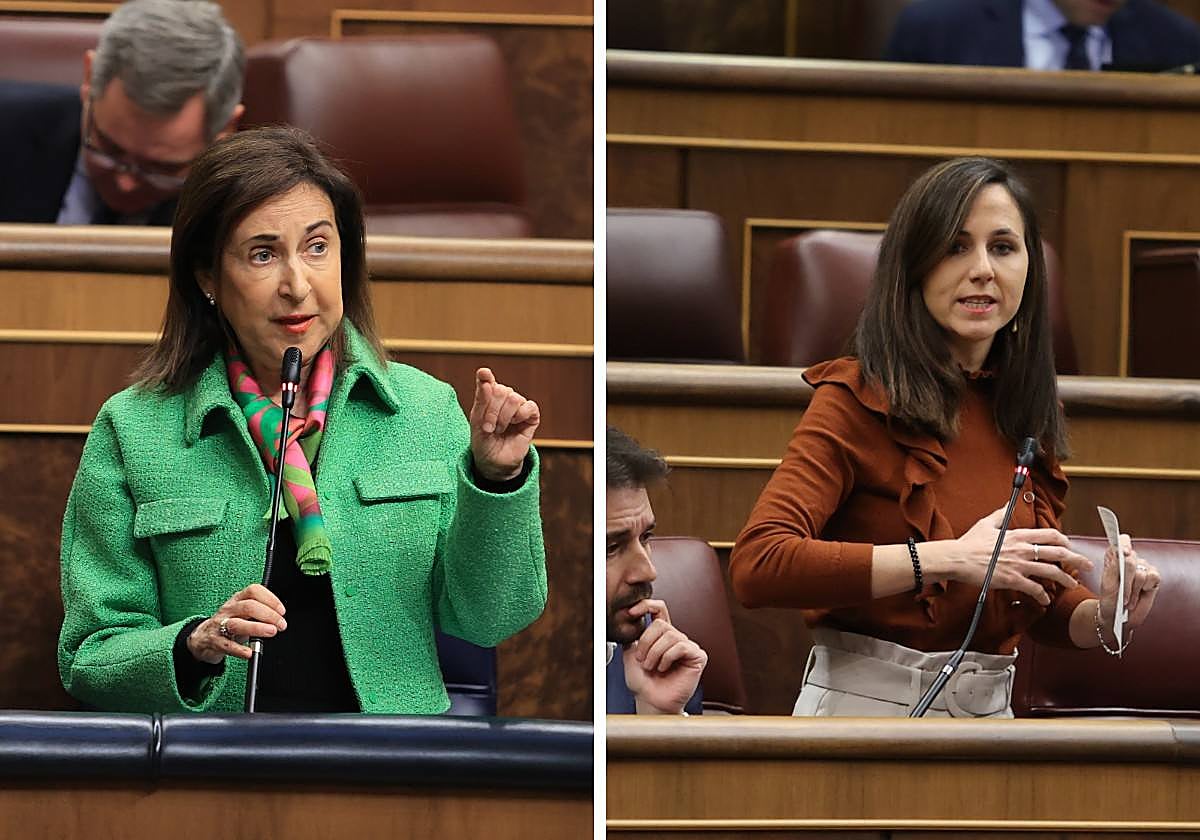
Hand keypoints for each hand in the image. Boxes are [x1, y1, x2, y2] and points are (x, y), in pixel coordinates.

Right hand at [186, 584, 286, 664]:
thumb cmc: (229, 623)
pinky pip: (227, 645)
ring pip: (237, 624)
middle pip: (248, 606)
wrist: (203, 637)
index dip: (270, 599)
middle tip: (281, 625)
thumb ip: (259, 614)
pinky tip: (249, 652)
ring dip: (257, 628)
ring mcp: (219, 624)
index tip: (282, 611)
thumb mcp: (243, 613)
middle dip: (268, 615)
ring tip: (271, 632)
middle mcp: (228, 609)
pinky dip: (239, 649)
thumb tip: (279, 620)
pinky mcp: (214, 641)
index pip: (254, 591)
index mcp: (237, 599)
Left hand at [468, 368, 539, 481]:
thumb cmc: (483, 441)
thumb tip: (485, 373)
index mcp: (488, 397)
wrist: (495, 462)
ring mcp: (518, 406)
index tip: (484, 374)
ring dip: (504, 417)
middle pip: (501, 390)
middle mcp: (504, 398)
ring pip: (514, 398)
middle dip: (492, 411)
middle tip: (488, 428)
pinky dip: (520, 415)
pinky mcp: (531, 416)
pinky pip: (529, 406)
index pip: (487, 381)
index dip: (486, 377)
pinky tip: (516, 424)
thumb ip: (481, 398)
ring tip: (500, 430)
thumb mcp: (476, 421)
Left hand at [621, 599, 706, 714]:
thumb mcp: (631, 653)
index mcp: (661, 634)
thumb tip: (630, 618)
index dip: (646, 605)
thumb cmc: (642, 682)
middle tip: (642, 660)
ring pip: (669, 635)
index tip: (631, 612)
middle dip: (646, 643)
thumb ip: (632, 635)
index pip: (659, 609)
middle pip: (661, 624)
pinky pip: (681, 646)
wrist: (650, 700)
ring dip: (655, 653)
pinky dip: (667, 658)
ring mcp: (688, 646)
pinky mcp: (698, 656)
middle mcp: (676, 637)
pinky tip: (664, 668)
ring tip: (652, 667)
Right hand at [933, 506, 1092, 606]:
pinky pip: (1034, 589)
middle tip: (1087, 566)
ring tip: (1072, 585)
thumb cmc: (969, 543)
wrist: (956, 558)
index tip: (1070, 546)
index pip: (1051, 534)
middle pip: (1059, 553)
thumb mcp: (986, 524)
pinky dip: (1043, 596)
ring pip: (1052, 572)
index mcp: (1018, 535)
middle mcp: (1023, 549)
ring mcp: (1019, 565)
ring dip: (1066, 580)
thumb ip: (1000, 515)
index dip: (1065, 540)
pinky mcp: (1012, 580)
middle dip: (1078, 560)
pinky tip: (1045, 600)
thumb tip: (1008, 505)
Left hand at [1099, 534, 1160, 629]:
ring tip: (1128, 599)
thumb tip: (1124, 554)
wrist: (1119, 616)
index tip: (1125, 552)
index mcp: (1114, 557)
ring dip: (1133, 590)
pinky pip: (1152, 577)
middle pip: (1130, 559)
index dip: (1124, 544)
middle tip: (1122, 595)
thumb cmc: (1110, 599)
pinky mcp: (1154, 576)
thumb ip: (1114, 568)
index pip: (1121, 542)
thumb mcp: (1108, 584)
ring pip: (1140, 573)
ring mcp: (1143, 566)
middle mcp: (1130, 559)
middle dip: (1125, 579)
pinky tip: (1140, 594)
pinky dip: (1144, 589)